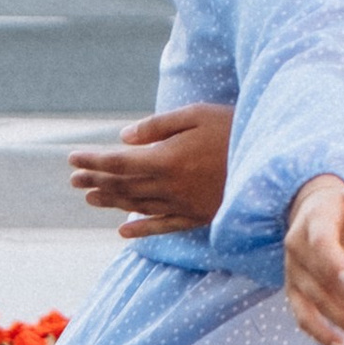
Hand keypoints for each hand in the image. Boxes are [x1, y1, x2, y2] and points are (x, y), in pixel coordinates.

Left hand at [66, 103, 232, 235]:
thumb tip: (124, 137)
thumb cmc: (233, 127)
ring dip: (110, 202)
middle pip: (123, 185)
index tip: (72, 158)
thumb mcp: (196, 114)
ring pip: (137, 206)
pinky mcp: (198, 216)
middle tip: (74, 180)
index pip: (118, 162)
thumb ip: (158, 126)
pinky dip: (141, 228)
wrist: (271, 159)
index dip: (93, 161)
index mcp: (167, 158)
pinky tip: (124, 229)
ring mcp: (183, 205)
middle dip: (96, 181)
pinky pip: (163, 226)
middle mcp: (170, 186)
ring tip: (90, 198)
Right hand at [284, 176, 343, 344]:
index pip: (325, 250)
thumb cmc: (343, 208)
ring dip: (339, 321)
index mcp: (313, 222)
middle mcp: (296, 246)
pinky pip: (300, 313)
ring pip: (311, 301)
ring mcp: (291, 268)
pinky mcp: (291, 286)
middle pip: (321, 281)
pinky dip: (318, 332)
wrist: (313, 210)